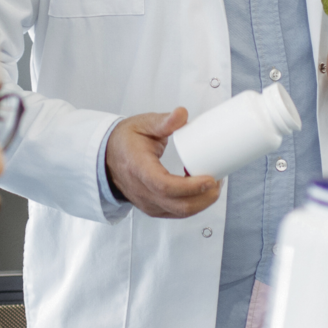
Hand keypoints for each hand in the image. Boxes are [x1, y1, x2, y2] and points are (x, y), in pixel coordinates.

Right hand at [105, 109, 220, 218]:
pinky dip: (195, 205)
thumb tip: (182, 114)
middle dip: (205, 197)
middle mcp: (142, 191)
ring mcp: (148, 203)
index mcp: (138, 169)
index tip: (210, 178)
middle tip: (219, 180)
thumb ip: (163, 121)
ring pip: (180, 212)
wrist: (108, 158)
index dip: (191, 186)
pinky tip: (203, 192)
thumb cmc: (125, 141)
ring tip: (215, 184)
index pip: (165, 186)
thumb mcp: (142, 125)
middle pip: (178, 205)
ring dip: (203, 202)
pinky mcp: (154, 208)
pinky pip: (178, 213)